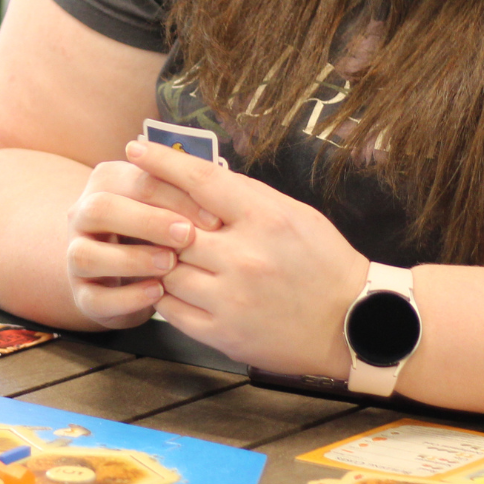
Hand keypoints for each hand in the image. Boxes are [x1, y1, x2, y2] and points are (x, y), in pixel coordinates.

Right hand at [65, 160, 223, 328]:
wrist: (130, 272)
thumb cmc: (160, 231)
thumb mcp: (171, 208)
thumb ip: (187, 199)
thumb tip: (219, 205)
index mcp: (106, 182)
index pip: (136, 181)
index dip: (176, 197)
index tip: (213, 220)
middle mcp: (82, 215)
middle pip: (100, 209)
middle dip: (146, 221)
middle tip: (186, 236)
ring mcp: (75, 256)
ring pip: (86, 255)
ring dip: (131, 259)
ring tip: (169, 265)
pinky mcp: (81, 294)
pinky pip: (94, 298)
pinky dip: (127, 296)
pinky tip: (157, 292)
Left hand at [129, 140, 366, 376]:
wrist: (352, 323)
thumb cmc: (324, 262)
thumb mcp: (295, 214)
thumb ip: (247, 196)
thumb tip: (199, 175)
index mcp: (265, 219)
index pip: (201, 180)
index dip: (162, 162)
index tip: (135, 149)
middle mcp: (244, 257)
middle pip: (172, 227)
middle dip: (149, 216)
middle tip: (132, 207)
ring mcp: (231, 299)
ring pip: (165, 270)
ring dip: (156, 259)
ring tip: (151, 250)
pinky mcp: (222, 334)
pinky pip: (170, 309)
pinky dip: (163, 294)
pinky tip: (167, 285)